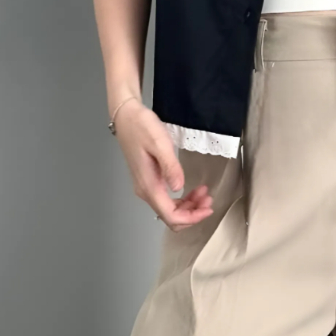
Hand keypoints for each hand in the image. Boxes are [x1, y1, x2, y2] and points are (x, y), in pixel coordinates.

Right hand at [112, 99, 213, 229]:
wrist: (126, 117)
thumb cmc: (142, 127)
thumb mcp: (160, 144)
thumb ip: (170, 167)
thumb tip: (178, 188)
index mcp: (149, 186)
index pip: (170, 216)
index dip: (191, 218)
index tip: (208, 209)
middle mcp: (145, 191)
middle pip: (170, 217)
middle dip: (192, 213)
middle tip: (209, 199)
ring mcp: (146, 187)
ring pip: (169, 209)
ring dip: (189, 207)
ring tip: (204, 193)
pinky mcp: (149, 181)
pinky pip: (167, 199)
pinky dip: (182, 199)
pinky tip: (193, 190)